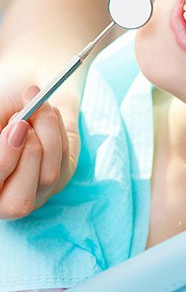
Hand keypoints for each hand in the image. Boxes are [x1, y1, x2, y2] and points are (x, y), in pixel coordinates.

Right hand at [0, 84, 79, 218]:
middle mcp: (6, 200)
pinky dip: (57, 130)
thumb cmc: (6, 106)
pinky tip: (48, 113)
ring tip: (38, 106)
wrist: (32, 98)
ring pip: (47, 177)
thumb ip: (0, 124)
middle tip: (25, 122)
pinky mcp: (62, 179)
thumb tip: (15, 132)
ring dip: (46, 133)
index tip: (17, 126)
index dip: (5, 159)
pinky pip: (64, 159)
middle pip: (20, 203)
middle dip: (27, 156)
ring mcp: (37, 193)